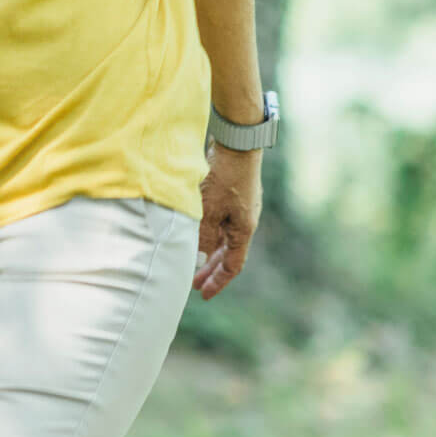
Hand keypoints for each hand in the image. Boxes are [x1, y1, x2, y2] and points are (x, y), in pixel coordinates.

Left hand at [192, 142, 261, 299]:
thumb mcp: (209, 209)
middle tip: (193, 282)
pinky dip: (208, 230)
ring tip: (190, 257)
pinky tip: (194, 228)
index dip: (217, 281)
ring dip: (207, 248)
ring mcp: (240, 206)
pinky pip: (220, 220)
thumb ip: (202, 235)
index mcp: (244, 229)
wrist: (237, 141)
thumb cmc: (224, 176)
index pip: (232, 265)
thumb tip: (198, 256)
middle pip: (227, 252)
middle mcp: (245, 220)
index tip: (203, 294)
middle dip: (210, 269)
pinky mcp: (232, 192)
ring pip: (223, 236)